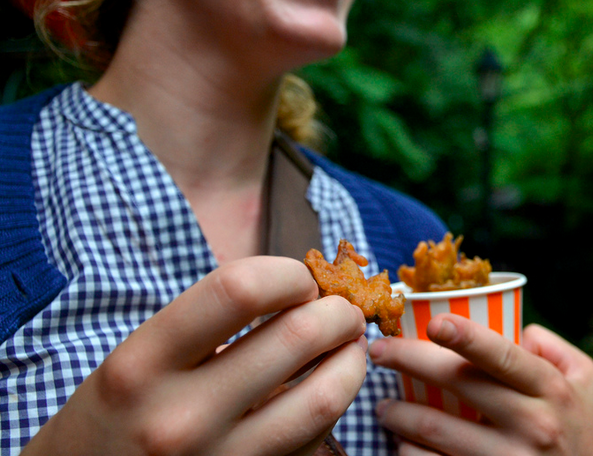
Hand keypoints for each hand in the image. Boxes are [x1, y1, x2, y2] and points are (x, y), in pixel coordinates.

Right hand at [22, 256, 367, 455]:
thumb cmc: (119, 416)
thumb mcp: (138, 359)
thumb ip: (210, 323)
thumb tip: (304, 291)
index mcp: (141, 365)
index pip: (239, 289)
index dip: (288, 275)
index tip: (300, 282)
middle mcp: (179, 417)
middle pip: (297, 337)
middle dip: (337, 312)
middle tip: (341, 310)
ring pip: (325, 397)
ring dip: (352, 360)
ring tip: (348, 347)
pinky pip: (317, 440)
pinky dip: (333, 408)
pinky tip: (323, 392)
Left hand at [369, 315, 592, 455]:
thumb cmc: (582, 431)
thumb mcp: (584, 382)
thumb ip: (552, 346)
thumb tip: (513, 325)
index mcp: (551, 388)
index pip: (504, 356)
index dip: (467, 337)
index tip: (434, 322)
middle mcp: (532, 423)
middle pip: (460, 385)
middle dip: (410, 362)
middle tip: (380, 351)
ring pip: (439, 431)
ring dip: (401, 414)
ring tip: (382, 405)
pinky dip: (411, 454)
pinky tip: (401, 444)